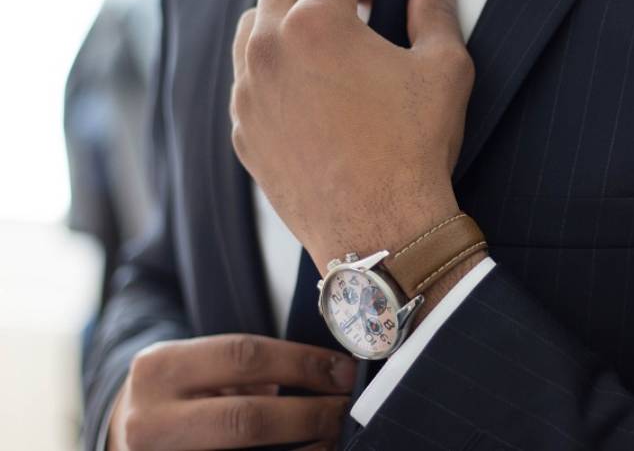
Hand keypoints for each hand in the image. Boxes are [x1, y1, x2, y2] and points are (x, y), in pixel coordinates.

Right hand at [107, 334, 355, 449]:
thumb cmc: (176, 396)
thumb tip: (329, 374)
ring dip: (304, 450)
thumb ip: (246, 368)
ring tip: (337, 438)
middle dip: (309, 414)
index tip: (344, 371)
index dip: (303, 363)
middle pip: (246, 418)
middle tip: (348, 410)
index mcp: (160, 369)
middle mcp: (150, 420)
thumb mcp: (195, 367)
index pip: (244, 356)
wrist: (122, 438)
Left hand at [230, 0, 473, 273]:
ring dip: (286, 16)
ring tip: (322, 35)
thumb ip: (435, 12)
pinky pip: (248, 82)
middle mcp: (269, 52)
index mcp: (315, 25)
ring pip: (253, 27)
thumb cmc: (411, 154)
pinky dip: (272, 69)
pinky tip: (305, 87)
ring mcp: (249, 95)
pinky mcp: (244, 133)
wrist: (381, 231)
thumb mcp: (444, 69)